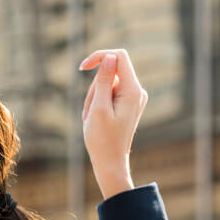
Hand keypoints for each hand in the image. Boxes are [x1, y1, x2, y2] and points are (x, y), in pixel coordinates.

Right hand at [79, 49, 147, 199]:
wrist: (110, 162)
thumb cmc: (102, 138)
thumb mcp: (98, 108)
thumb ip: (104, 81)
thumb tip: (109, 58)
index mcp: (133, 90)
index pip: (118, 57)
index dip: (99, 57)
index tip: (82, 68)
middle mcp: (137, 91)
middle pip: (110, 71)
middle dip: (94, 86)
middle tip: (89, 111)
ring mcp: (133, 97)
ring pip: (107, 83)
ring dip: (94, 97)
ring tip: (92, 118)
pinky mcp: (126, 103)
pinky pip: (109, 93)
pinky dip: (98, 103)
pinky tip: (95, 119)